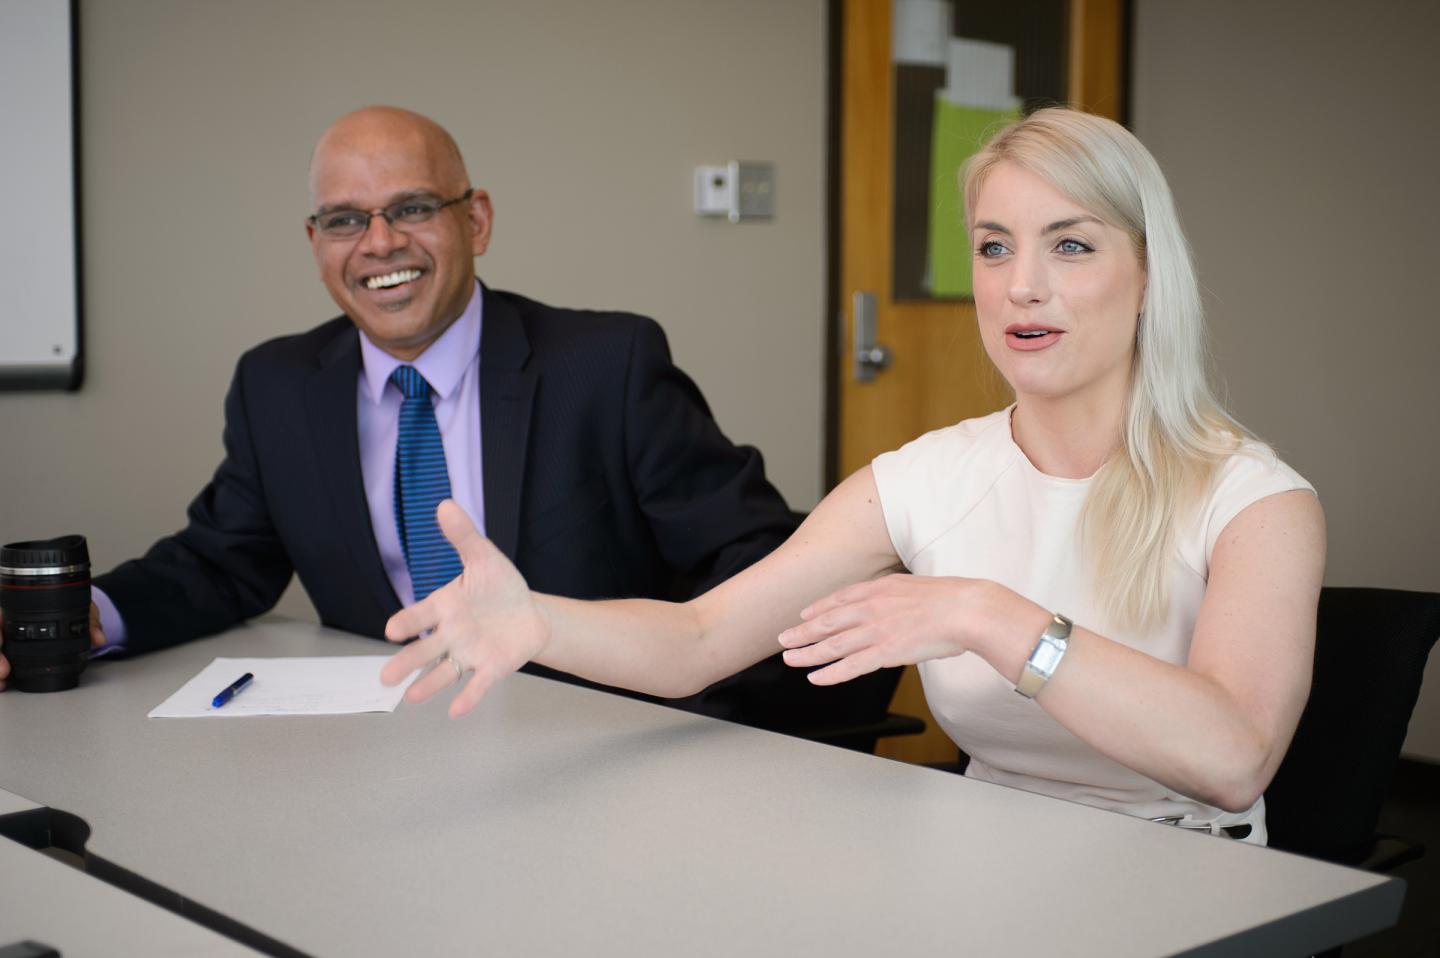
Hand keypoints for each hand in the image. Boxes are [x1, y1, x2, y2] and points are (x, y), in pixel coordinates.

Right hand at [0, 602, 106, 691]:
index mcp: (19, 609)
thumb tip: (98, 638)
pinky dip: (2, 676)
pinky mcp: (12, 656)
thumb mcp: (81, 608)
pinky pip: (2, 666)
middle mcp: (9, 625)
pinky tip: (4, 685)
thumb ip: (90, 621)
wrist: (73, 611)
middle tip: (5, 671)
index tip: (1, 644)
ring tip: (3, 683)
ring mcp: (9, 641)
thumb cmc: (71, 606)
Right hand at [380, 500, 547, 717]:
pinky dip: (467, 696)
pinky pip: (476, 684)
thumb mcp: (484, 557)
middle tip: (385, 677)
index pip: (420, 615)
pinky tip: (456, 710)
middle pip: (424, 650)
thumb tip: (445, 505)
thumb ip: (463, 536)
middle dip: (405, 663)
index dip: (406, 623)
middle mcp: (450, 634)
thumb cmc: (500, 587)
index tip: (391, 630)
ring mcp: (468, 653)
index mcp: (444, 606)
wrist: (530, 613)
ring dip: (427, 684)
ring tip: (410, 697)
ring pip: (443, 671)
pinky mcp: (490, 668)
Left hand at [777, 574, 1014, 684]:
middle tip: (783, 639)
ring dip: (808, 653)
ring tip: (790, 659)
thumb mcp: (914, 586)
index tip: (803, 615)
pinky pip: (852, 665)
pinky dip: (831, 673)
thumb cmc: (950, 600)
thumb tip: (891, 603)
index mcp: (880, 589)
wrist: (968, 609)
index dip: (817, 609)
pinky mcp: (887, 651)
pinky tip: (816, 678)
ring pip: (833, 644)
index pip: (839, 599)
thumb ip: (895, 595)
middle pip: (828, 621)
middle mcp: (872, 607)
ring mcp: (877, 630)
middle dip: (802, 632)